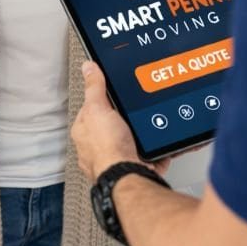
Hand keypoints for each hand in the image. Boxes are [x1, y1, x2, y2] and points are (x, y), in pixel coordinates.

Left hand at [72, 61, 155, 179]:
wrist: (128, 177)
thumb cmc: (108, 150)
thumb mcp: (98, 109)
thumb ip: (95, 88)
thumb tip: (89, 68)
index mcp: (84, 132)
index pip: (91, 108)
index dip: (104, 98)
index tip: (115, 91)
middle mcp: (98, 147)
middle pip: (114, 124)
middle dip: (127, 119)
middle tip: (138, 109)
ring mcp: (117, 158)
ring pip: (132, 140)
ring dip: (143, 135)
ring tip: (152, 125)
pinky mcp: (136, 166)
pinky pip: (150, 154)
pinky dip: (158, 150)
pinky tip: (162, 142)